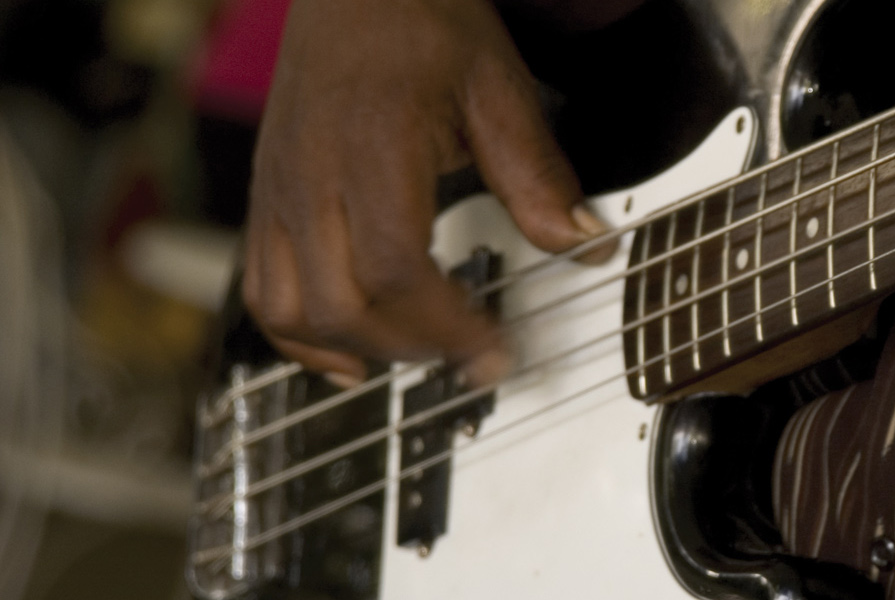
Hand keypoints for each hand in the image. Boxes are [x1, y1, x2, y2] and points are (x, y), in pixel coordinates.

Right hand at [245, 0, 611, 386]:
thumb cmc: (421, 22)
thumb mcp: (498, 87)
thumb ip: (536, 173)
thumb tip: (586, 242)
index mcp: (371, 148)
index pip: (395, 268)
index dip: (447, 326)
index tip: (496, 352)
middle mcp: (310, 178)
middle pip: (339, 304)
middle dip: (411, 349)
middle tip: (473, 357)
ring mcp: (278, 192)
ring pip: (287, 309)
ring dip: (353, 350)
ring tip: (418, 356)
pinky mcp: (265, 198)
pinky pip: (259, 290)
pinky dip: (297, 337)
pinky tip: (350, 354)